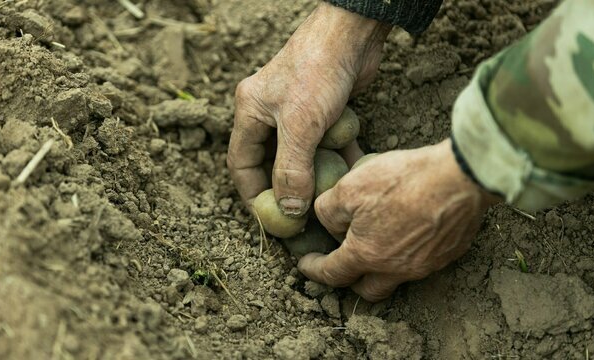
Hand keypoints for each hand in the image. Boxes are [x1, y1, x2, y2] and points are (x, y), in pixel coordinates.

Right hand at [227, 3, 390, 215]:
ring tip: (326, 202)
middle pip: (271, 162)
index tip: (269, 218)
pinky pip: (325, 143)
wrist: (352, 32)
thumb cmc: (317, 71)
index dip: (252, 194)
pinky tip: (350, 175)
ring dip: (314, 176)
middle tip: (300, 217)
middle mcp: (270, 112)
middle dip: (285, 190)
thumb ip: (292, 169)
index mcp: (250, 112)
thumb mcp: (300, 125)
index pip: (241, 163)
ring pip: (302, 155)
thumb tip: (290, 209)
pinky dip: (336, 159)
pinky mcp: (324, 110)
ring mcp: (298, 111)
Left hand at [298, 139, 500, 301]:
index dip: (313, 270)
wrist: (460, 177)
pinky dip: (406, 253)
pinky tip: (405, 230)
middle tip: (342, 261)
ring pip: (395, 277)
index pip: (332, 273)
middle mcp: (396, 269)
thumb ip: (328, 210)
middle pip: (368, 290)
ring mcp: (426, 265)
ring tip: (375, 241)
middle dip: (350, 280)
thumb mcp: (349, 187)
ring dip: (380, 265)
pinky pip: (421, 262)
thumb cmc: (403, 180)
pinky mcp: (447, 253)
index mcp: (367, 255)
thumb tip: (329, 222)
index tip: (305, 265)